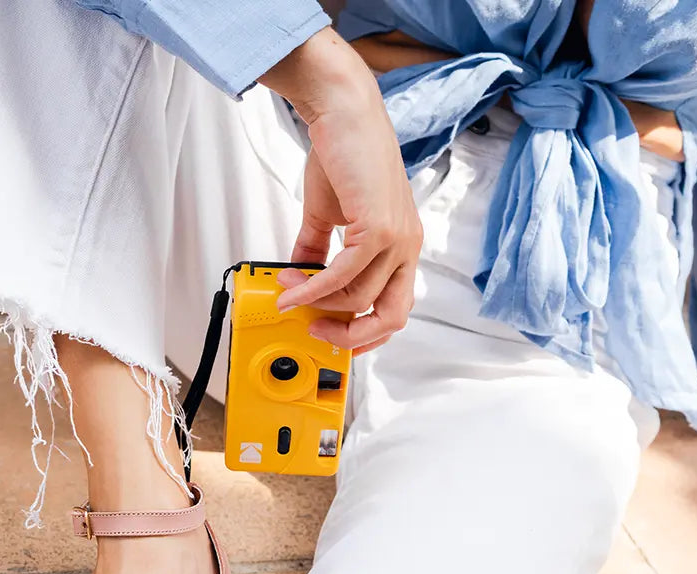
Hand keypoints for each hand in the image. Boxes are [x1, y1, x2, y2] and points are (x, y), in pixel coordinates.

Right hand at [259, 29, 422, 353]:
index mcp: (402, 246)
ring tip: (289, 292)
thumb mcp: (328, 215)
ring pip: (359, 299)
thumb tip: (298, 279)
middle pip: (391, 316)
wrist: (344, 114)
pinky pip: (342, 276)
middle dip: (351, 335)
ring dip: (317, 303)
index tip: (333, 334)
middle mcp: (407, 246)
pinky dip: (313, 289)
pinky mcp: (379, 229)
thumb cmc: (343, 155)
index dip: (366, 331)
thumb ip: (316, 251)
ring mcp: (397, 239)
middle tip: (316, 330)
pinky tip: (293, 287)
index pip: (396, 308)